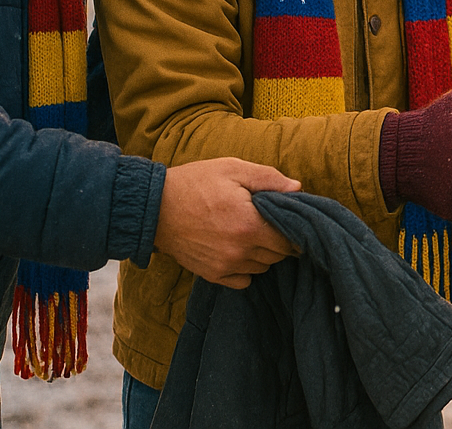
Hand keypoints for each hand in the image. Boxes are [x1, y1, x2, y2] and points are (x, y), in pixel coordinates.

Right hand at [154, 157, 300, 288]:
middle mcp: (240, 250)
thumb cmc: (195, 184)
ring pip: (263, 267)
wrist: (154, 208)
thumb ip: (269, 178)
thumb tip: (297, 188)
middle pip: (279, 255)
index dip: (294, 229)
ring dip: (264, 253)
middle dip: (281, 240)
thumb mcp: (233, 169)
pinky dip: (247, 268)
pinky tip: (240, 249)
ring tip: (253, 233)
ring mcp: (225, 266)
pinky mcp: (212, 274)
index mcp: (250, 225)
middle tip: (270, 223)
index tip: (289, 219)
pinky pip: (244, 280)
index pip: (290, 239)